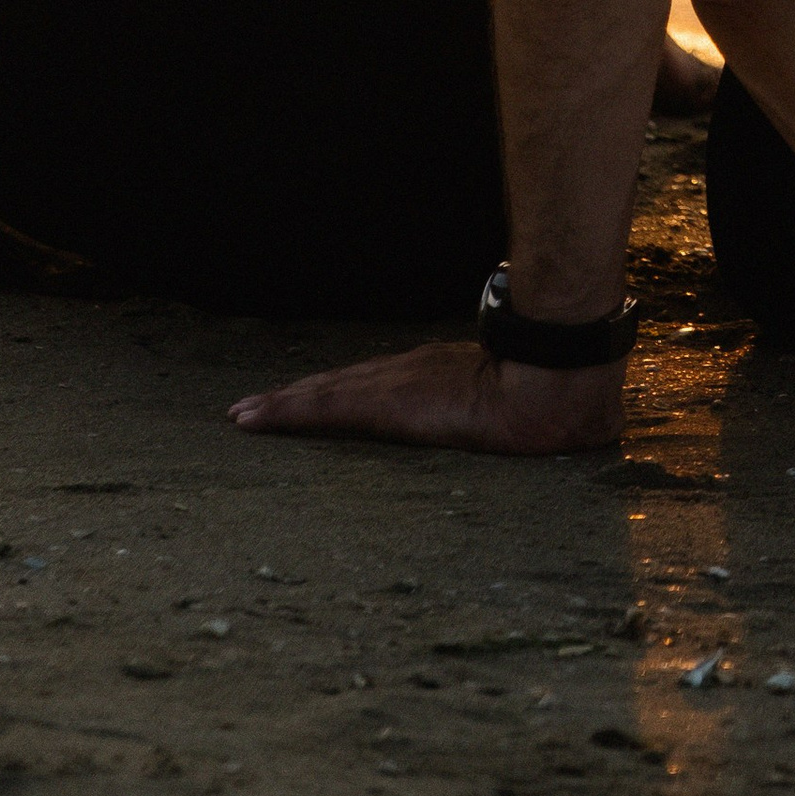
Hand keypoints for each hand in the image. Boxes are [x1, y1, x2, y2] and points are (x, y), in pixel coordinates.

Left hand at [228, 340, 623, 456]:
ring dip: (282, 406)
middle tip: (245, 411)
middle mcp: (407, 375)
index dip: (334, 395)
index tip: (300, 403)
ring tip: (243, 416)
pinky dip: (288, 412)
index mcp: (435, 378)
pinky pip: (326, 408)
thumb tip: (524, 421)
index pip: (373, 387)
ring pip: (324, 395)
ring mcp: (395, 387)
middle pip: (338, 387)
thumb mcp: (516, 402)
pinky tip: (259, 418)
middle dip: (293, 400)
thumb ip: (504, 406)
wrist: (551, 390)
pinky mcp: (386, 405)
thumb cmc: (547, 399)